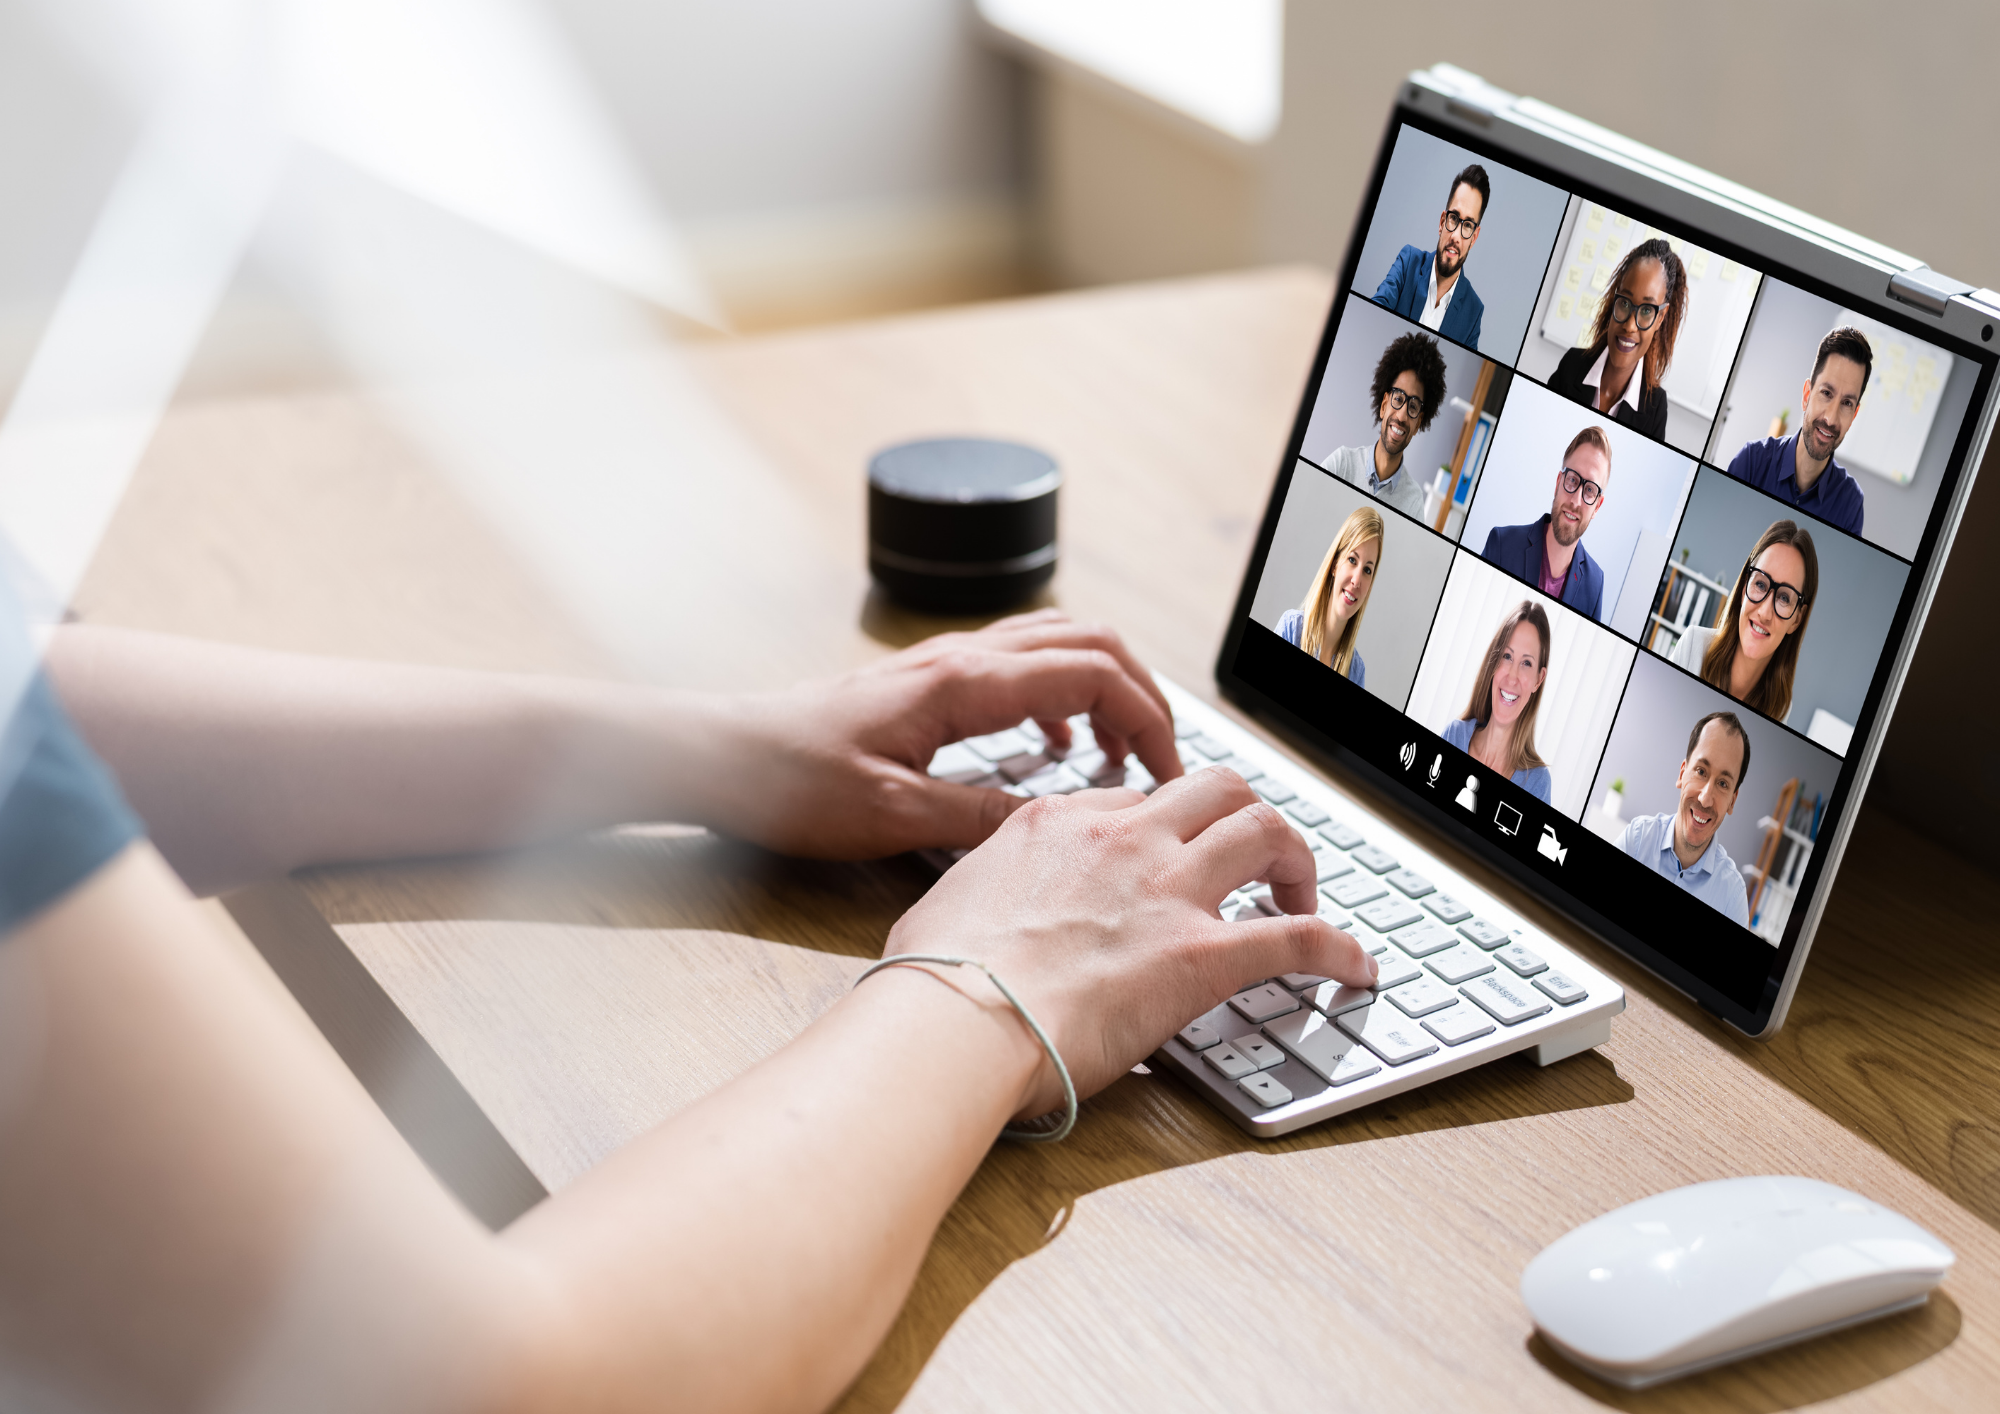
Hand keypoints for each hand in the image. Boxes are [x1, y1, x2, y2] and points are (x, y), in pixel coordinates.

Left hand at [696, 610, 1182, 858]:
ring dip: (1105, 687)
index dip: (1147, 718)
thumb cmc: (791, 784)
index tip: (1168, 773)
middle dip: (1142, 692)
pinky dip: (1061, 694)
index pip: (1092, 672)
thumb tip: (1059, 822)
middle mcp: (960, 658)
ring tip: (1120, 753)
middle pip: (1090, 640)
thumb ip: (982, 817)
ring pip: (1058, 643)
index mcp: (962, 683)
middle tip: (1161, 757)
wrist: (722, 759)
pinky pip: (1021, 665)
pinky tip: (1055, 745)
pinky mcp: (929, 683)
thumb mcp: (893, 817)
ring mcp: (945, 664)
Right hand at [881, 768, 1378, 1118]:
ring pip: (1266, 829)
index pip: (1135, 801)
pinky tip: (1358, 969)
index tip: (1170, 855)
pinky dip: (1339, 950)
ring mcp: (1166, 891)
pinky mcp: (1202, 955)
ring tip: (1303, 895)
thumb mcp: (948, 903)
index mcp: (1057, 823)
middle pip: (1216, 789)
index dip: (1163, 825)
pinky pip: (1297, 937)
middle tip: (1252, 861)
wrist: (957, 1020)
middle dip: (1245, 816)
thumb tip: (981, 918)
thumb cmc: (937, 979)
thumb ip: (984, 892)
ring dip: (1297, 859)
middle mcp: (1122, 840)